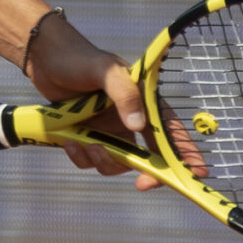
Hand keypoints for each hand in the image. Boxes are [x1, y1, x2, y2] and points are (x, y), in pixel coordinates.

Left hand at [22, 16, 207, 189]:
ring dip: (104, 161)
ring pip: (116, 162)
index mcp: (144, 102)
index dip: (186, 155)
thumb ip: (124, 94)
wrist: (46, 59)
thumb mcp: (105, 71)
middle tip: (141, 185)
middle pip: (149, 156)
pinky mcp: (88, 136)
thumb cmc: (79, 58)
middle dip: (146, 172)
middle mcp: (131, 119)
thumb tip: (138, 126)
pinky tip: (69, 141)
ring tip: (87, 144)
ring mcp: (109, 130)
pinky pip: (90, 159)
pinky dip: (81, 157)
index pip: (171, 132)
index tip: (197, 174)